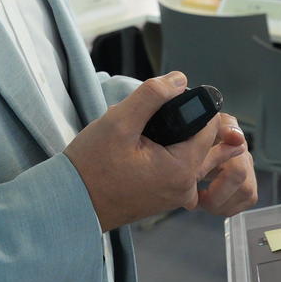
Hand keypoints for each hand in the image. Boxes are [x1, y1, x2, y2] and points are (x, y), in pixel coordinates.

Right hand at [64, 73, 245, 231]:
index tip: (162, 103)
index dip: (189, 106)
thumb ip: (152, 95)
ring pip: (187, 152)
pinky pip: (176, 168)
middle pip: (199, 140)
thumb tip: (179, 80)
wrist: (72, 202)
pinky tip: (138, 151)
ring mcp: (176, 197)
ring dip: (169, 138)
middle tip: (143, 123)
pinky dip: (163, 154)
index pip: (208, 126)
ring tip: (138, 137)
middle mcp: (185, 188)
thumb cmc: (92, 166)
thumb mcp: (119, 121)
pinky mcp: (165, 199)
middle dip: (177, 123)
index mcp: (182, 170)